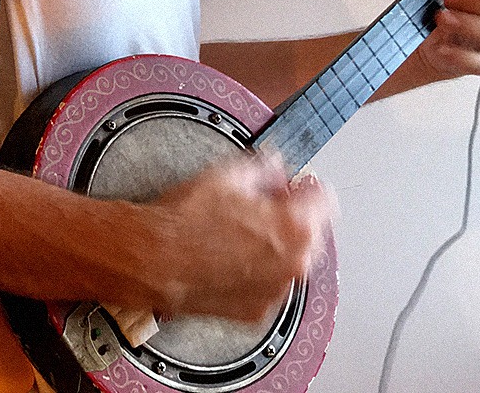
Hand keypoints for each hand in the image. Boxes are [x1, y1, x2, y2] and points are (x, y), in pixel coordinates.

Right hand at [145, 153, 331, 322]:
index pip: (325, 199)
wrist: (154, 259)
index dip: (305, 184)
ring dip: (275, 245)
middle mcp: (293, 264)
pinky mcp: (256, 310)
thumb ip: (264, 168)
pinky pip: (268, 284)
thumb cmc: (185, 221)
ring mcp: (276, 291)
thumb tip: (275, 168)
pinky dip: (257, 270)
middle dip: (291, 215)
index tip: (293, 183)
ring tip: (238, 230)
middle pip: (312, 232)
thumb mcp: (227, 174)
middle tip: (261, 202)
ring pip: (290, 260)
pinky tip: (228, 255)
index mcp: (294, 227)